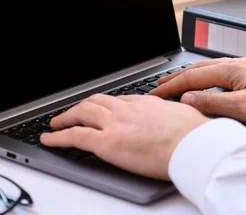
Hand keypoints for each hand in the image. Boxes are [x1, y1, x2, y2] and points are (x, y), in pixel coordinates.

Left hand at [39, 94, 209, 180]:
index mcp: (147, 103)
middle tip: (74, 112)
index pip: (119, 100)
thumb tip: (177, 122)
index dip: (106, 105)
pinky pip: (75, 136)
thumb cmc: (196, 136)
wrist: (195, 146)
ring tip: (57, 123)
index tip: (102, 109)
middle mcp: (128, 108)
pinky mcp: (107, 142)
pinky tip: (49, 139)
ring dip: (66, 117)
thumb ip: (173, 117)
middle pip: (96, 101)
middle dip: (82, 106)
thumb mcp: (185, 117)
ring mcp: (115, 123)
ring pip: (81, 113)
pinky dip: (58, 137)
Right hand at [150, 57, 245, 130]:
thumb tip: (188, 98)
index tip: (155, 93)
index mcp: (232, 70)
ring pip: (212, 69)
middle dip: (177, 76)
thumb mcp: (245, 108)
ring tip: (180, 81)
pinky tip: (213, 83)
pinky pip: (224, 72)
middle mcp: (238, 64)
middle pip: (199, 68)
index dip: (170, 86)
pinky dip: (209, 77)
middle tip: (159, 84)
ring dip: (192, 76)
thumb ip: (213, 102)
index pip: (192, 77)